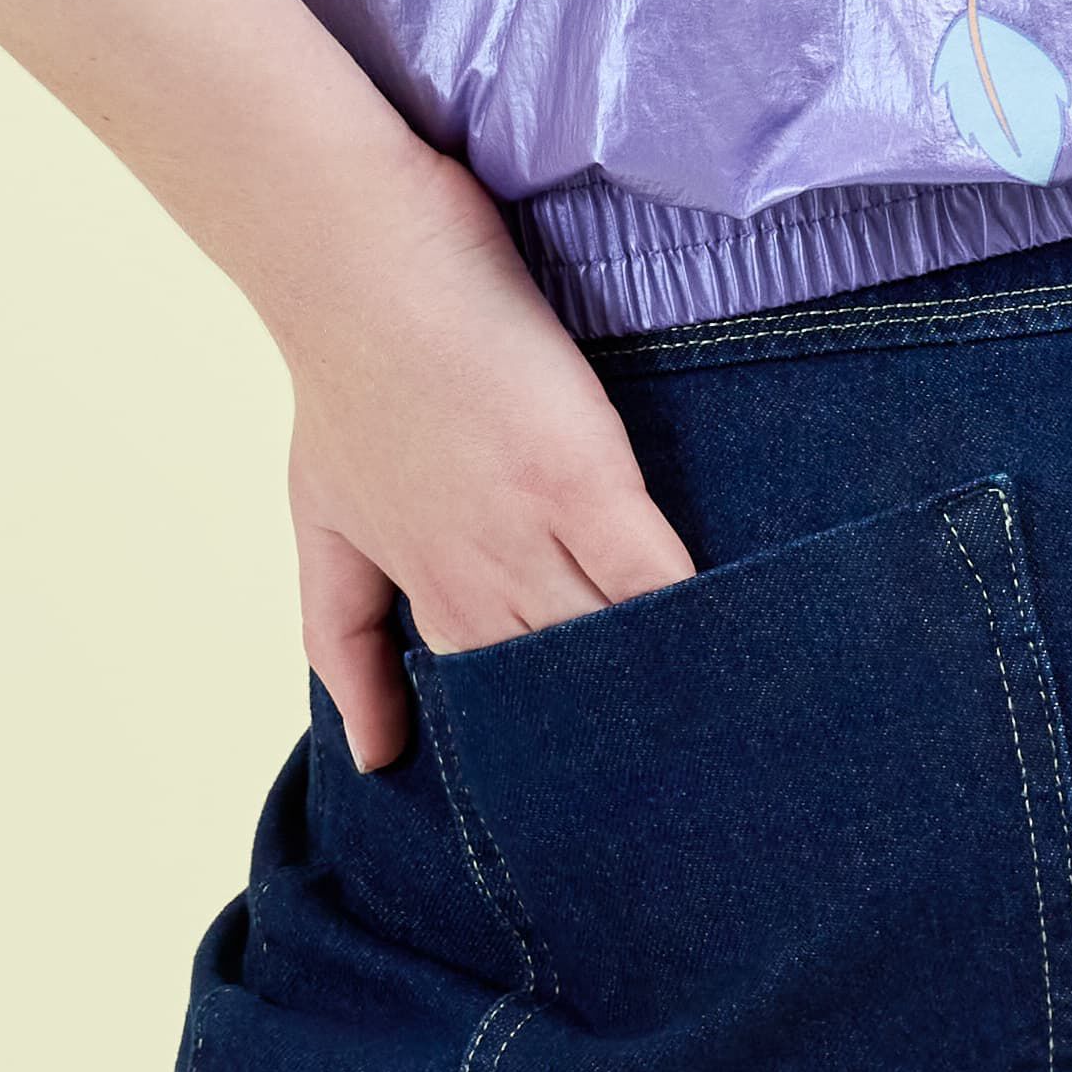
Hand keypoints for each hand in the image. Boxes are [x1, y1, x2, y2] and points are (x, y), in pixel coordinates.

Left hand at [277, 136, 694, 767]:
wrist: (357, 262)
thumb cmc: (344, 375)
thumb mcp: (324, 521)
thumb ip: (343, 638)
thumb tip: (374, 758)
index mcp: (433, 595)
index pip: (504, 707)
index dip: (553, 752)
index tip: (599, 809)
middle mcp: (480, 583)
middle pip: (566, 694)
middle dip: (620, 746)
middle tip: (687, 807)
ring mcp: (531, 532)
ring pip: (611, 649)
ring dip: (667, 692)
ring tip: (744, 751)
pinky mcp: (581, 475)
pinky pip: (653, 575)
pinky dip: (696, 616)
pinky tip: (747, 652)